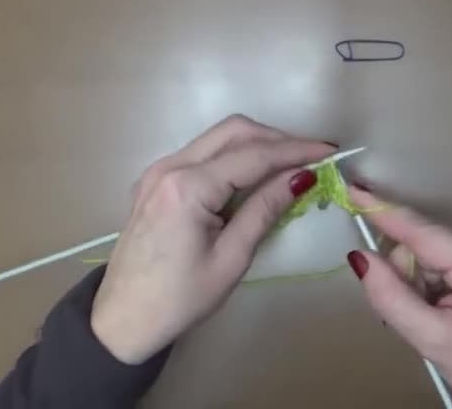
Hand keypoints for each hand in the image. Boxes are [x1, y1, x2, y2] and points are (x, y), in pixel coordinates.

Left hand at [90, 115, 334, 363]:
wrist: (121, 320)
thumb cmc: (179, 299)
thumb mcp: (231, 258)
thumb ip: (264, 210)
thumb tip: (301, 177)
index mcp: (188, 187)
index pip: (254, 155)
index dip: (296, 150)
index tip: (330, 152)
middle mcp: (170, 166)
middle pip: (233, 131)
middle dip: (276, 139)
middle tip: (311, 158)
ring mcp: (158, 171)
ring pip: (217, 138)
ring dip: (255, 145)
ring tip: (289, 167)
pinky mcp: (155, 181)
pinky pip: (201, 154)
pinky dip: (232, 157)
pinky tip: (253, 179)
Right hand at [346, 187, 451, 408]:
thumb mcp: (432, 341)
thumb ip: (392, 298)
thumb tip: (361, 257)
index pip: (426, 233)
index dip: (386, 212)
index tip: (353, 189)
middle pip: (425, 241)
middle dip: (408, 271)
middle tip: (416, 311)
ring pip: (431, 246)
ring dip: (420, 276)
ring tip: (436, 311)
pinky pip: (444, 251)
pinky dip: (434, 275)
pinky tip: (446, 300)